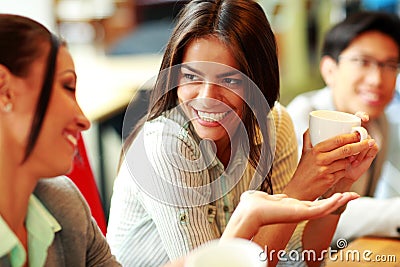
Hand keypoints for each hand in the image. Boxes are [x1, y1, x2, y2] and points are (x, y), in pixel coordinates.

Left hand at [221, 190, 359, 239]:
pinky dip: (332, 203)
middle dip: (339, 200)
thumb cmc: (254, 206)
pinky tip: (341, 196)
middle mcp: (300, 211)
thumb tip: (264, 195)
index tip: (339, 193)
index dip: (328, 198)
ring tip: (353, 195)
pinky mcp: (301, 213)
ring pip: (326, 207)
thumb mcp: (266, 197)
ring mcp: (302, 213)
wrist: (250, 212)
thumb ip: (270, 197)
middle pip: (325, 206)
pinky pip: (321, 208)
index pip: (315, 203)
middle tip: (354, 194)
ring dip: (340, 201)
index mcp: (294, 207)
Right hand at [285, 129, 376, 199]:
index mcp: (316, 150)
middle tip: (369, 141)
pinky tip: (340, 170)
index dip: (351, 136)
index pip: (337, 140)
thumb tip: (311, 126)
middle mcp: (321, 159)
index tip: (359, 133)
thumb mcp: (304, 152)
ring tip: (350, 158)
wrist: (299, 189)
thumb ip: (308, 138)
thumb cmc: (303, 170)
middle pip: (346, 150)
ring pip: (346, 161)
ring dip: (351, 160)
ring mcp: (326, 170)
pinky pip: (343, 172)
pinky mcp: (330, 180)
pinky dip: (344, 170)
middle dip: (360, 145)